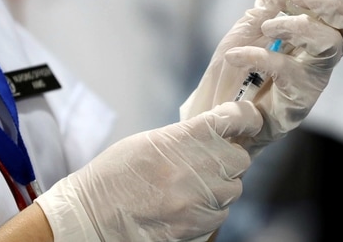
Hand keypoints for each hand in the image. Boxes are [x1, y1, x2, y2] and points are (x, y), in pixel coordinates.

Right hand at [35, 101, 261, 241]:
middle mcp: (201, 165)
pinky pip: (221, 213)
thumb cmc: (116, 174)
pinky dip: (210, 209)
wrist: (93, 215)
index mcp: (187, 136)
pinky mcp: (199, 224)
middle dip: (229, 160)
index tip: (248, 120)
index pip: (236, 119)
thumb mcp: (152, 141)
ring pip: (234, 188)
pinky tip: (187, 206)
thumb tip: (216, 135)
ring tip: (192, 188)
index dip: (247, 118)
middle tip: (210, 163)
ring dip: (221, 186)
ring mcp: (202, 197)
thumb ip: (188, 137)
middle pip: (241, 158)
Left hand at [180, 0, 342, 155]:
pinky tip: (236, 56)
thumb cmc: (238, 67)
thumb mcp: (253, 22)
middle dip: (334, 3)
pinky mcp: (299, 101)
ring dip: (298, 25)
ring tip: (267, 25)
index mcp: (317, 35)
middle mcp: (323, 57)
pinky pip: (287, 70)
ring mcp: (314, 79)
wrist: (216, 108)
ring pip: (330, 45)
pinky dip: (259, 56)